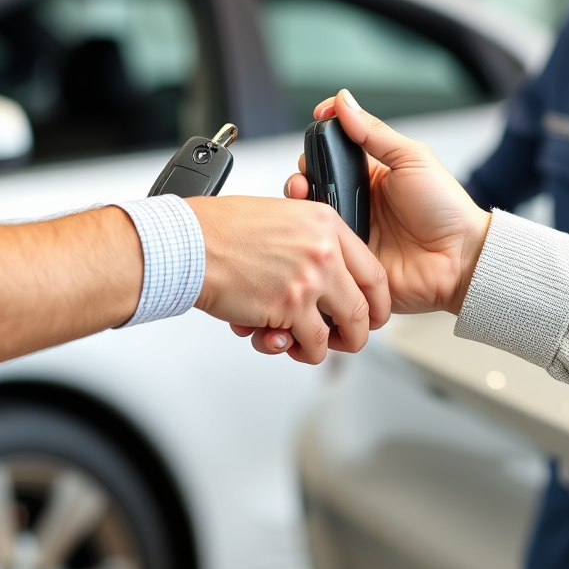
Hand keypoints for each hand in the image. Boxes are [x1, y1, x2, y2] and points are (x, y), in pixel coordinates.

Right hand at [188, 194, 389, 364]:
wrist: (192, 243)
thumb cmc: (222, 229)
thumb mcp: (279, 216)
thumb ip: (308, 240)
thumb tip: (322, 271)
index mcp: (324, 222)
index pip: (372, 268)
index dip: (377, 299)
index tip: (370, 310)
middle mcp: (323, 249)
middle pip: (366, 304)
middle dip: (359, 331)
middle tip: (347, 337)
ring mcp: (309, 279)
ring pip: (346, 329)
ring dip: (329, 347)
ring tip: (308, 345)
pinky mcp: (289, 306)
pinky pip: (313, 344)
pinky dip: (302, 352)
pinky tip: (283, 342)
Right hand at [287, 90, 490, 316]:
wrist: (459, 258)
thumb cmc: (444, 206)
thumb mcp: (411, 158)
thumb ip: (373, 132)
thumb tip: (343, 101)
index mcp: (370, 172)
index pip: (334, 148)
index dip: (322, 132)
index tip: (316, 118)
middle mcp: (356, 198)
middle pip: (315, 179)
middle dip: (303, 169)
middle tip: (305, 170)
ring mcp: (351, 228)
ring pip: (313, 210)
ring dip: (302, 200)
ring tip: (302, 194)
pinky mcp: (347, 257)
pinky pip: (323, 245)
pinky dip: (314, 234)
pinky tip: (312, 226)